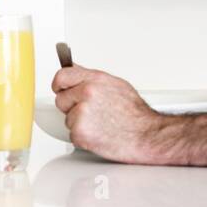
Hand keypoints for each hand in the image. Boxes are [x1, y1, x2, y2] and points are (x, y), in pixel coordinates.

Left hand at [52, 65, 169, 163]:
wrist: (146, 135)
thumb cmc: (135, 114)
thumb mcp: (116, 85)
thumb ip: (91, 78)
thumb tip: (74, 69)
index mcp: (95, 80)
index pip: (62, 76)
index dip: (60, 85)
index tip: (61, 90)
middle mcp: (87, 93)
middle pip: (61, 100)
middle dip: (72, 107)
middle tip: (91, 113)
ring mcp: (82, 113)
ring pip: (67, 119)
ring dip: (79, 124)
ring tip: (100, 124)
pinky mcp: (80, 132)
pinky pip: (72, 134)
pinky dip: (83, 137)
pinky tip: (99, 134)